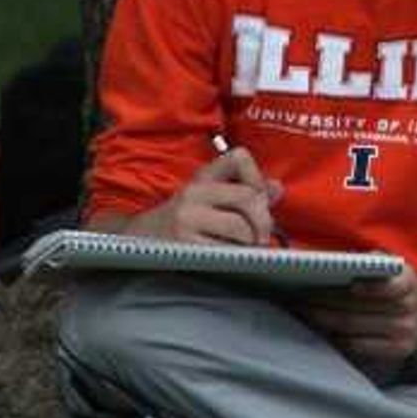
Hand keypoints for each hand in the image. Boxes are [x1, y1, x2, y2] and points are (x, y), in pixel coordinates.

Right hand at [147, 146, 279, 247]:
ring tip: (245, 250)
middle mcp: (194, 193)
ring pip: (240, 228)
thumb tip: (277, 188)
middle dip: (263, 220)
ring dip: (251, 243)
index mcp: (203, 178)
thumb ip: (244, 191)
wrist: (139, 241)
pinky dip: (235, 258)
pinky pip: (226, 252)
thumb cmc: (183, 221)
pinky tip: (230, 260)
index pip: (239, 158)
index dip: (258, 177)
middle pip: (247, 197)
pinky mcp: (185, 246)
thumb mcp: (209, 198)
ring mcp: (187, 220)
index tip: (259, 197)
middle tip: (263, 236)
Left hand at [303, 268, 416, 375]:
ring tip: (303, 312)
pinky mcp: (396, 351)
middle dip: (323, 303)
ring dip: (324, 320)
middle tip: (298, 297)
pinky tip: (322, 330)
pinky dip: (337, 338)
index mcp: (408, 281)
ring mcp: (402, 333)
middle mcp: (407, 308)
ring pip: (353, 328)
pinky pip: (358, 346)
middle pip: (357, 308)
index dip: (365, 288)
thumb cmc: (401, 285)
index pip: (386, 287)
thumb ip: (376, 262)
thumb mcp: (397, 267)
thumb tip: (343, 261)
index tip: (336, 283)